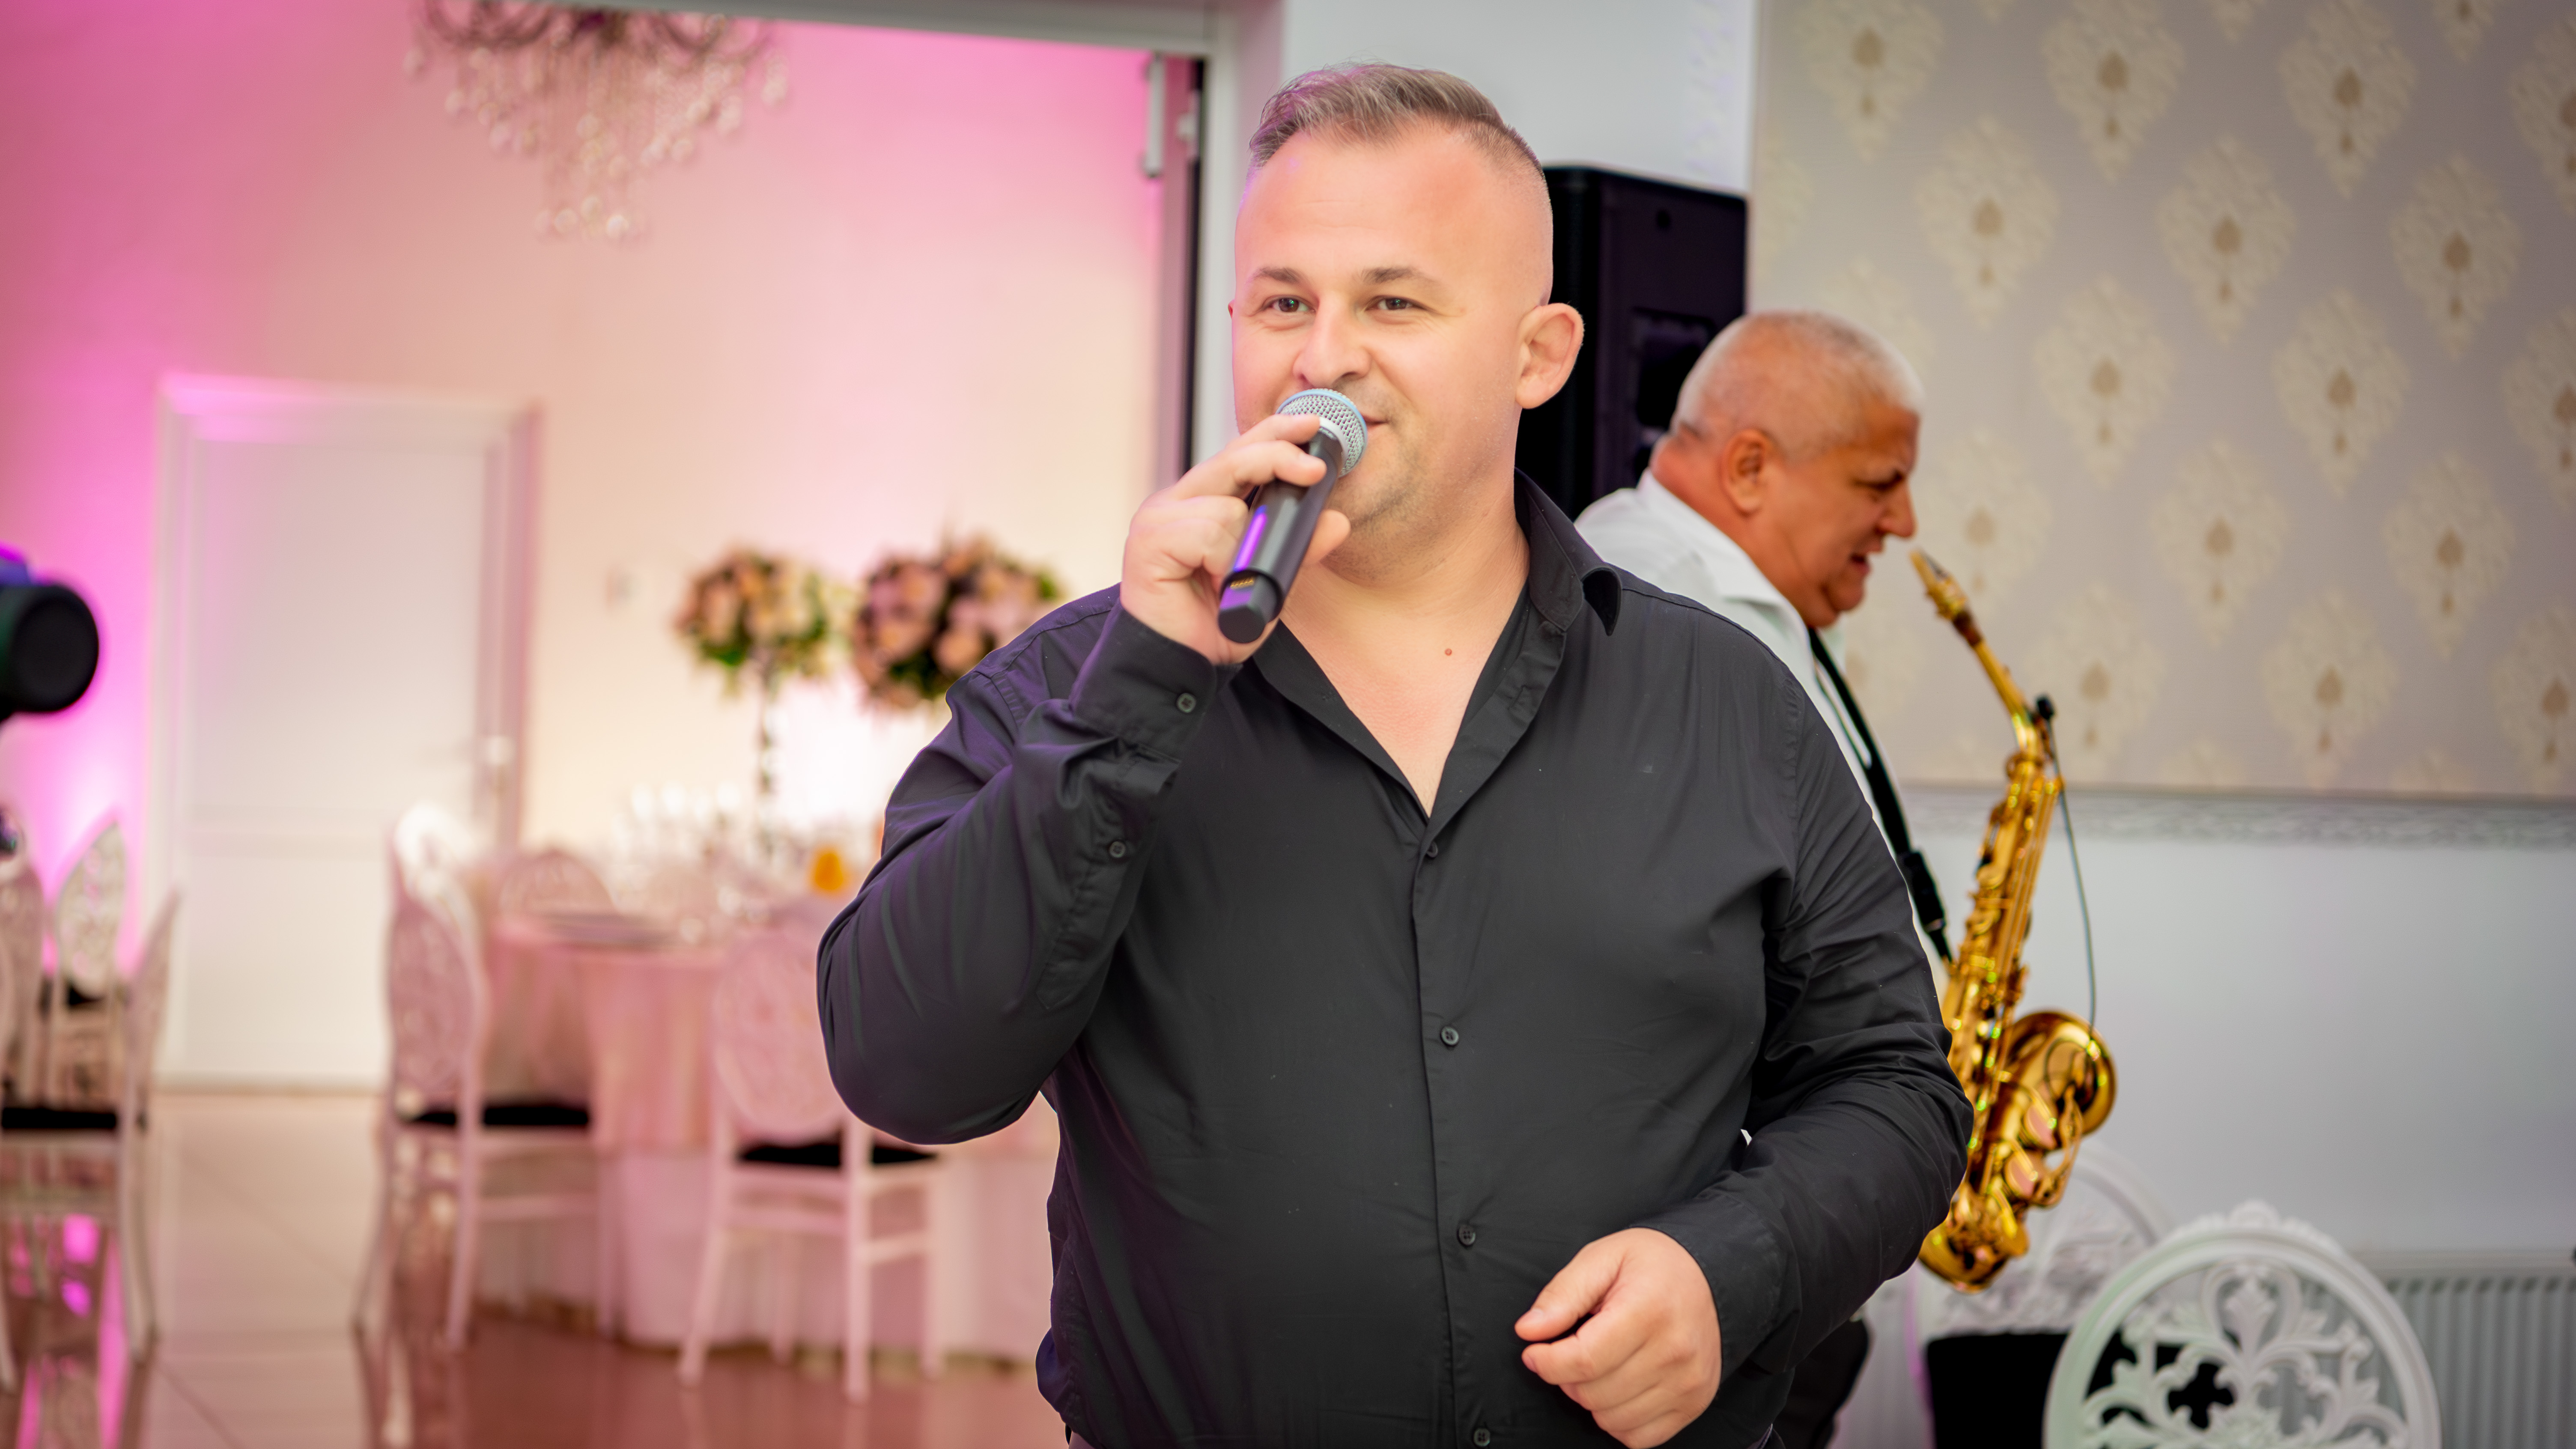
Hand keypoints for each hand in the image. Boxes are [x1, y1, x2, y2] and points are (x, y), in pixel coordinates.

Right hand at [1120, 413, 1351, 662]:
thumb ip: (1299, 551)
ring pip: (1227, 505)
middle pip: (1232, 460)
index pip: (1239, 454)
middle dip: (1277, 458)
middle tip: (1314, 470)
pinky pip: (1208, 532)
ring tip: (1225, 579)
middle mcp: (1175, 503)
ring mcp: (1157, 518)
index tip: (1311, 427)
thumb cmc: (1215, 624)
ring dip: (1241, 546)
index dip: (1274, 435)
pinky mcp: (1148, 540)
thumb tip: (1336, 520)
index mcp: (1200, 503)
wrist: (1179, 667)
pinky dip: (1221, 559)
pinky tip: (1209, 582)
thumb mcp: (1272, 584)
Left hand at [1517, 1229, 1722, 1447]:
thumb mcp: (1601, 1258)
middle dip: (1567, 1376)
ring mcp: (1688, 1382)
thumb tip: (1529, 1330)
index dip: (1546, 1362)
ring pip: (1611, 1419)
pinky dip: (1618, 1419)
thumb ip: (1562, 1295)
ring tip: (1600, 1364)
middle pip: (1593, 1393)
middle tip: (1574, 1349)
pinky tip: (1619, 1387)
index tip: (1535, 1352)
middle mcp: (1675, 1351)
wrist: (1707, 1275)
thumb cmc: (1650, 1265)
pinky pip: (1639, 1437)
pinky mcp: (1695, 1402)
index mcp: (1648, 1310)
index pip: (1583, 1360)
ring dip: (1591, 1398)